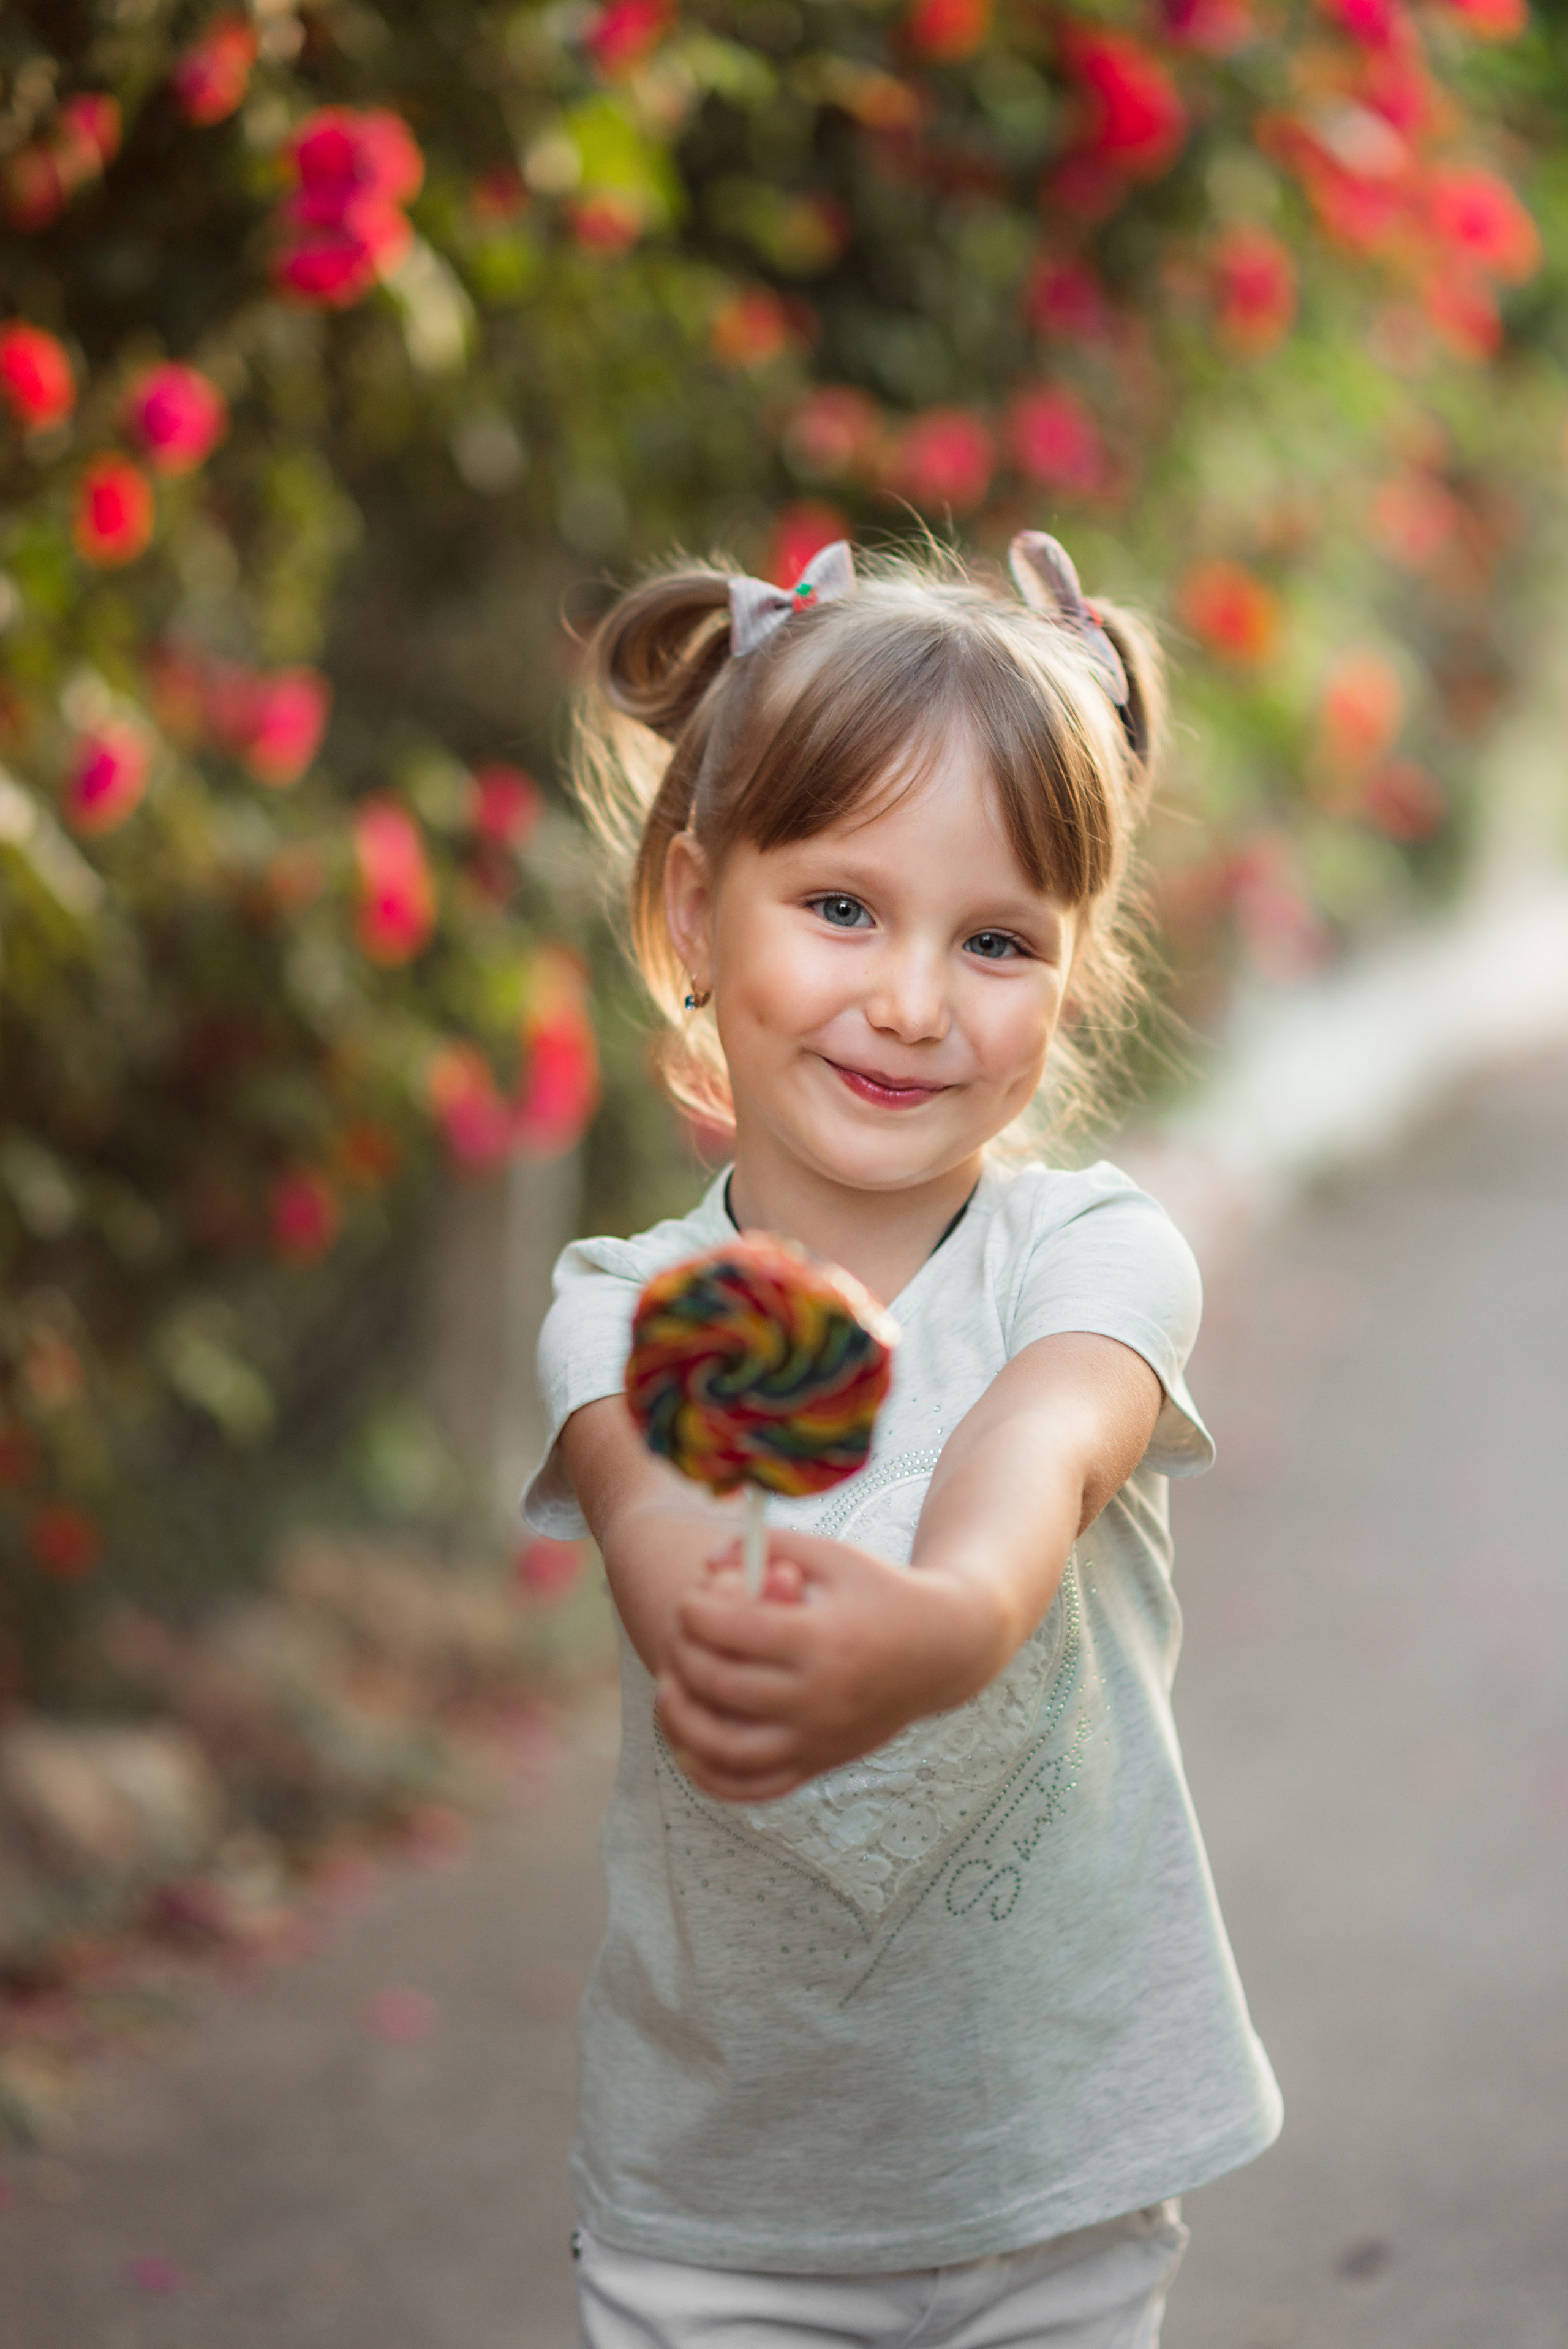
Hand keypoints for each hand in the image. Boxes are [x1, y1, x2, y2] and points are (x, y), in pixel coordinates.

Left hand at [655, 1530, 1003, 1804]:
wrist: (943, 1649)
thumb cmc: (880, 1592)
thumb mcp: (834, 1555)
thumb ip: (770, 1545)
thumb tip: (707, 1562)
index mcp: (823, 1640)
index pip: (734, 1629)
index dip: (695, 1610)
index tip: (689, 1598)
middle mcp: (821, 1697)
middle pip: (722, 1684)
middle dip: (683, 1653)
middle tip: (677, 1635)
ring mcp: (820, 1738)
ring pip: (728, 1749)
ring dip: (683, 1722)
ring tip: (668, 1691)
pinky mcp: (821, 1763)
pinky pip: (755, 1787)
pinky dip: (713, 1777)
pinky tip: (687, 1749)